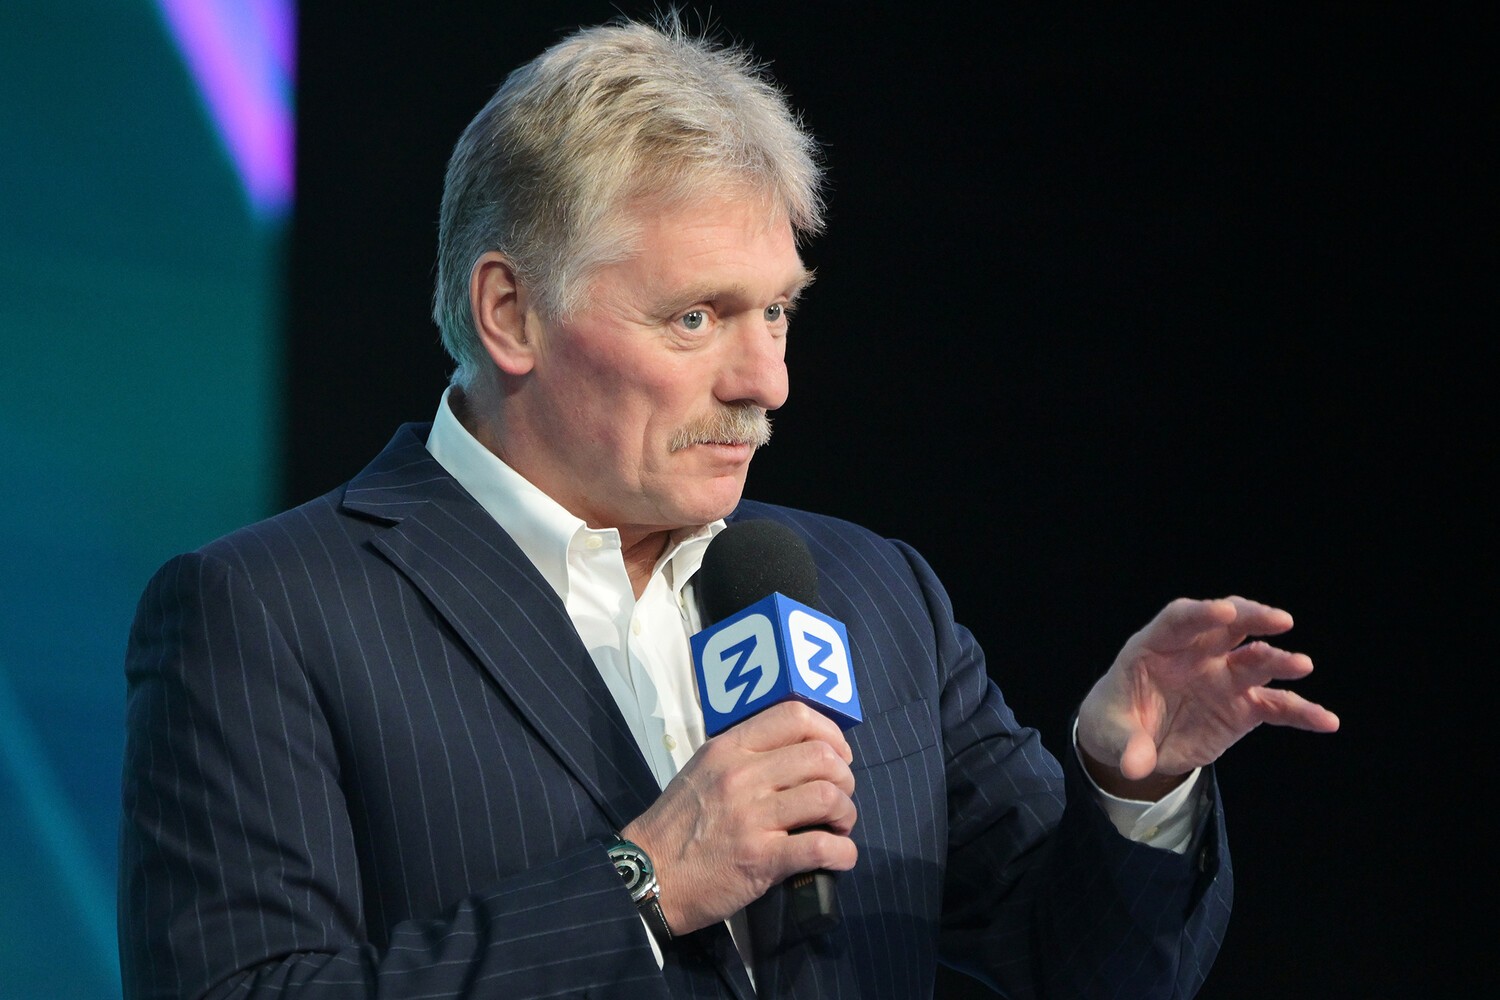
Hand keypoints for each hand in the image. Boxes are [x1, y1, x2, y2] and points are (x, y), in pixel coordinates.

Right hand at [620, 701, 857, 934]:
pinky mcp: (760, 858)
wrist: (648, 875)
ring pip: (828, 797)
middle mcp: (742, 776)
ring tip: (838, 827)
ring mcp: (751, 817)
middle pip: (822, 757)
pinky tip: (839, 856)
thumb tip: (796, 751)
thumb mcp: (702, 770)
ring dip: (847, 814)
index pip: (795, 716)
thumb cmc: (677, 825)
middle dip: (845, 778)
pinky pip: (821, 847)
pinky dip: (843, 852)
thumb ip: (744, 754)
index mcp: (729, 749)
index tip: (838, 755)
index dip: (830, 733)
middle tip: (839, 798)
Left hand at [1077, 596, 1338, 797]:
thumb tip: (1135, 766)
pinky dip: (1301, 712)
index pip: (1180, 620)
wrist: (1135, 743)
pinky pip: (1275, 706)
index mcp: (1156, 646)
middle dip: (1252, 618)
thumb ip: (1126, 745)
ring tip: (1302, 665)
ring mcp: (1222, 678)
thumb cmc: (1118, 722)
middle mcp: (1196, 654)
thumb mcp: (1111, 734)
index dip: (1201, 614)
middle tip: (1280, 620)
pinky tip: (1326, 721)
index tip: (1224, 611)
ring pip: (1256, 661)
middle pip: (1228, 626)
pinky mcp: (1241, 707)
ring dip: (1279, 661)